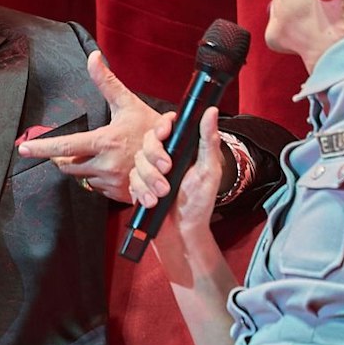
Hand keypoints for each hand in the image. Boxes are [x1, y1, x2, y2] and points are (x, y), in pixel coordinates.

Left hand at [15, 50, 157, 201]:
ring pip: (83, 178)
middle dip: (67, 158)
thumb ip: (107, 82)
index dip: (42, 149)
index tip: (23, 149)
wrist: (179, 157)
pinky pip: (97, 189)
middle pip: (69, 166)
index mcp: (104, 142)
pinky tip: (113, 168)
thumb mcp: (128, 103)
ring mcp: (113, 183)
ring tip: (103, 155)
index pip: (65, 148)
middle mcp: (106, 166)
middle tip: (75, 148)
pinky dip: (99, 179)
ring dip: (85, 168)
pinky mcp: (120, 196)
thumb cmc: (151, 127)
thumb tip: (93, 57)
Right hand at [129, 106, 223, 238]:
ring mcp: (150, 172)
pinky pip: (132, 180)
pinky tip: (151, 201)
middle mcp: (165, 157)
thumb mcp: (209, 169)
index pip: (167, 126)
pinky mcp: (139, 186)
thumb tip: (211, 112)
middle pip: (148, 142)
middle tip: (167, 170)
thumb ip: (208, 140)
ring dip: (149, 179)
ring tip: (162, 194)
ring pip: (138, 162)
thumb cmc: (199, 203)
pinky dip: (141, 191)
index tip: (164, 134)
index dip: (162, 127)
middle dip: (154, 158)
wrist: (182, 232)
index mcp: (182, 149)